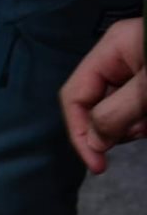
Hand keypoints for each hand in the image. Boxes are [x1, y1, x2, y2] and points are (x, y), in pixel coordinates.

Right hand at [60, 17, 146, 173]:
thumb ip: (116, 113)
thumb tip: (92, 143)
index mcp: (111, 49)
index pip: (75, 96)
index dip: (80, 132)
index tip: (97, 164)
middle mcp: (120, 56)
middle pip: (96, 104)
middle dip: (113, 128)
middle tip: (139, 135)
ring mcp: (138, 66)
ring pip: (120, 107)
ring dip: (134, 124)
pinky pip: (138, 104)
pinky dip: (145, 117)